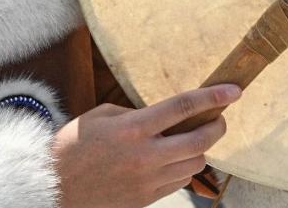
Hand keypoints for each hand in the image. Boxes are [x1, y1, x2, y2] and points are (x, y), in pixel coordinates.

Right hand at [53, 84, 240, 207]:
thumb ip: (135, 114)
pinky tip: (175, 159)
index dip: (212, 97)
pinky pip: (180, 182)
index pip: (183, 108)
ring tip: (191, 139)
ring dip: (200, 149)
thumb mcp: (101, 116)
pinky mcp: (146, 198)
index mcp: (133, 129)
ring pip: (195, 164)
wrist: (54, 188)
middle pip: (200, 140)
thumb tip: (162, 116)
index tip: (233, 90)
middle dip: (217, 126)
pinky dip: (184, 168)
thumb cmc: (73, 146)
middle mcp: (145, 155)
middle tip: (219, 118)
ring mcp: (147, 180)